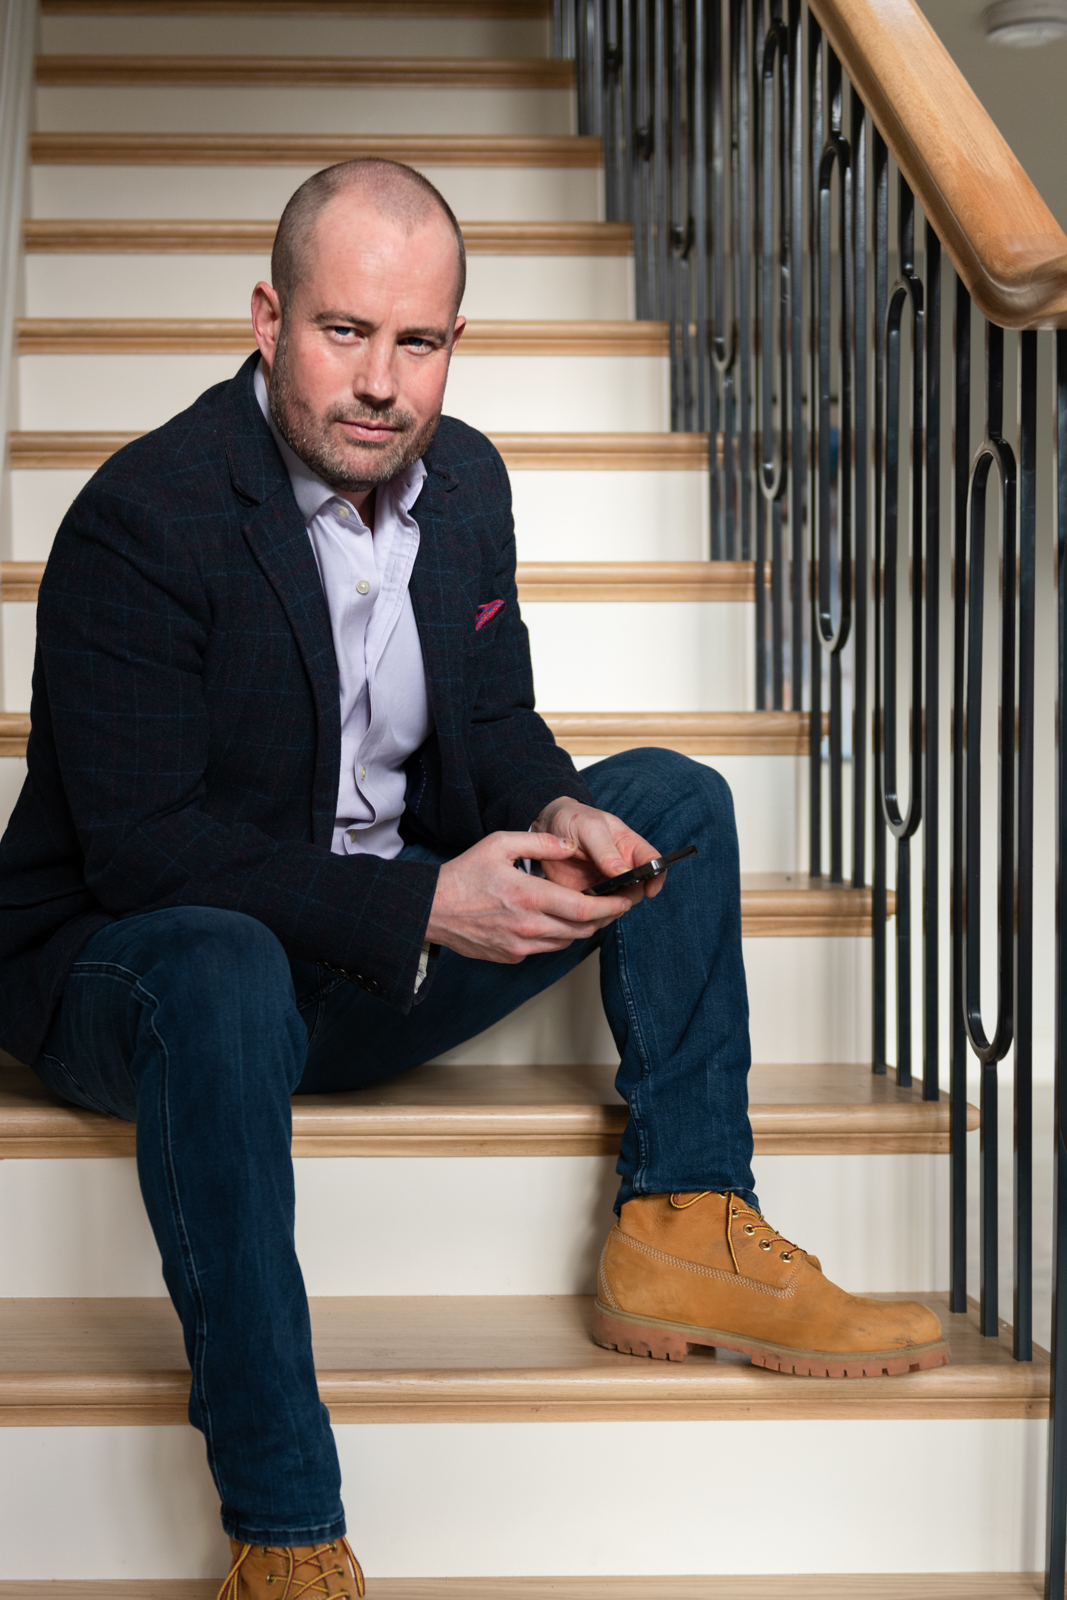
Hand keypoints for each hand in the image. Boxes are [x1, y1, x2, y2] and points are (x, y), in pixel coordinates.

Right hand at [425, 830, 635, 963]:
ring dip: (582, 928)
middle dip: (604, 917)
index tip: (624, 900)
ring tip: (590, 910)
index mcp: (530, 897)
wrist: (431, 909)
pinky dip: (558, 935)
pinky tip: (556, 920)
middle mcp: (529, 926)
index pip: (584, 909)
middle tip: (614, 904)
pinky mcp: (512, 956)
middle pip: (583, 929)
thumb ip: (540, 841)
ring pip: (567, 941)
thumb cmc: (464, 874)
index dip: (611, 906)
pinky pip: (545, 948)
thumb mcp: (499, 844)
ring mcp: (520, 946)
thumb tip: (571, 845)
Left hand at [530, 797, 663, 900]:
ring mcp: (606, 883)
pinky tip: (581, 907)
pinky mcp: (588, 896)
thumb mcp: (589, 828)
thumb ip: (606, 851)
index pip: (652, 862)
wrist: (547, 827)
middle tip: (612, 897)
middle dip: (629, 897)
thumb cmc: (573, 820)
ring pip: (618, 904)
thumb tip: (626, 873)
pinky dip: (593, 914)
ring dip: (610, 908)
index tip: (650, 890)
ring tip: (593, 902)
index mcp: (629, 846)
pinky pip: (597, 911)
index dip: (657, 877)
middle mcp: (622, 868)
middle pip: (638, 890)